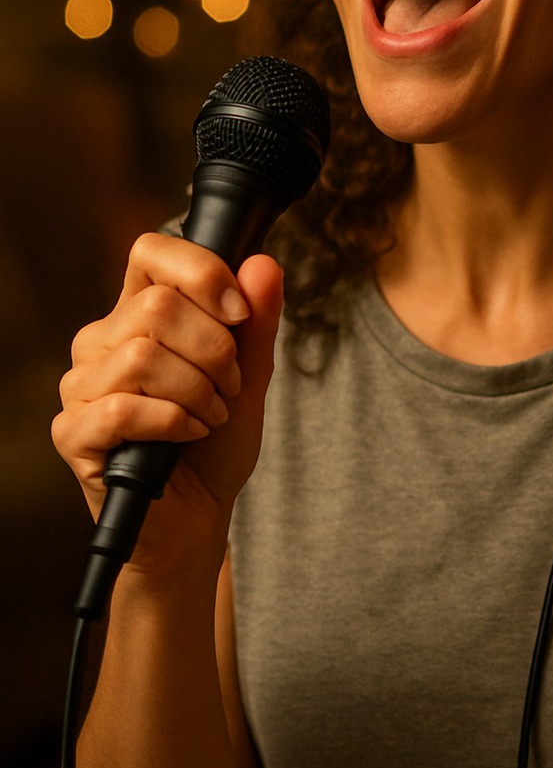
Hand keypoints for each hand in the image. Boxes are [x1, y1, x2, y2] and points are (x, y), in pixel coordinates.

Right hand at [52, 233, 282, 577]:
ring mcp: (80, 387)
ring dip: (198, 390)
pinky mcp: (73, 433)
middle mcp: (101, 341)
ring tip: (211, 415)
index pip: (152, 252)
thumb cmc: (216, 442)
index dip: (202, 273)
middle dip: (215, 350)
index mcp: (137, 312)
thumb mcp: (251, 374)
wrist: (200, 516)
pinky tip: (188, 435)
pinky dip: (173, 421)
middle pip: (157, 307)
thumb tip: (263, 264)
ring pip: (143, 355)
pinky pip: (122, 408)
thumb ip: (258, 320)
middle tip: (229, 387)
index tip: (239, 314)